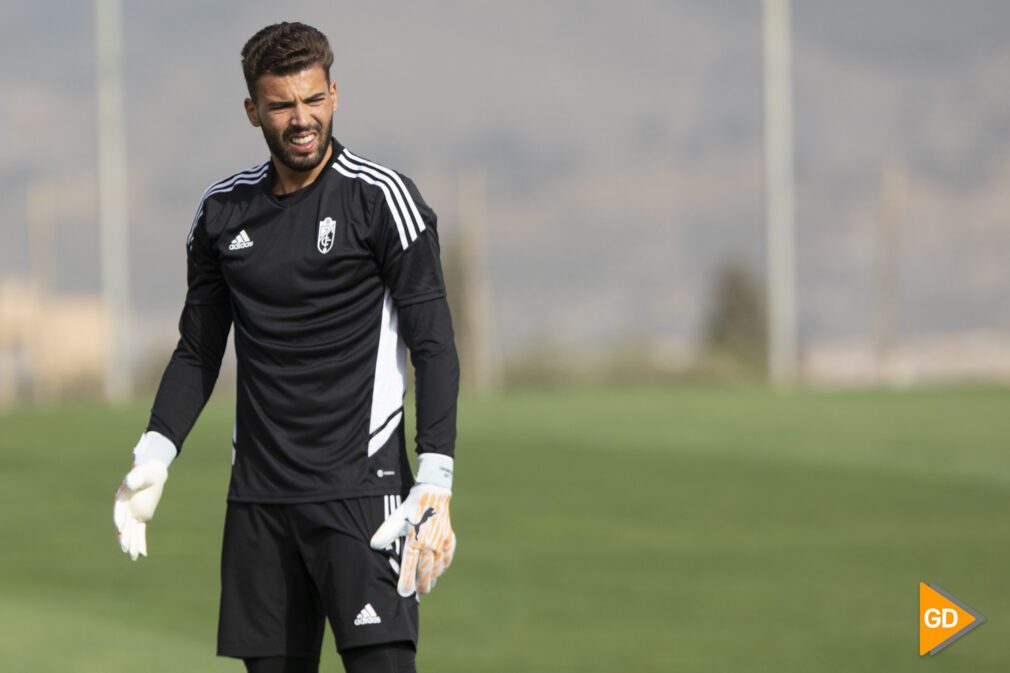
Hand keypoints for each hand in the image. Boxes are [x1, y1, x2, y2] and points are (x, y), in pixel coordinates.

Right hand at [113, 432, 176, 559]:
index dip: (120, 520)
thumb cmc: (145, 473)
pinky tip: (143, 553)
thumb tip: (128, 484)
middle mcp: (125, 509)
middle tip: (125, 548)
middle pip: (124, 526)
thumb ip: (134, 479)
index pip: (120, 511)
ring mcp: (133, 515)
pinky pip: (140, 532)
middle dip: (125, 537)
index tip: (120, 529)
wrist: (152, 476)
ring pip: (132, 532)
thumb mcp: (141, 474)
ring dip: (132, 544)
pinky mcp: (142, 518)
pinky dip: (141, 542)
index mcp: (122, 499)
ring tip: (133, 557)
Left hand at [370, 453, 455, 596]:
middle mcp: (429, 544)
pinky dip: (443, 567)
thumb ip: (386, 533)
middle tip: (418, 593)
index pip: (409, 566)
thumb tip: (374, 546)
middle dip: (422, 585)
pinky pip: (447, 558)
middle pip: (426, 572)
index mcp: (415, 539)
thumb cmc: (411, 507)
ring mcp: (441, 542)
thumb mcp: (396, 518)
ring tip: (428, 586)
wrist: (433, 493)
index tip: (404, 593)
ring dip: (433, 578)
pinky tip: (439, 571)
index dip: (406, 582)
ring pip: (438, 567)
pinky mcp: (449, 539)